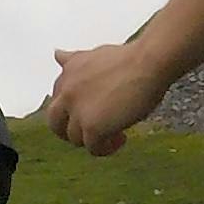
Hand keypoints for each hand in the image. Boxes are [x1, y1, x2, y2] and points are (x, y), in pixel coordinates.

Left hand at [43, 41, 171, 155]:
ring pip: (75, 138)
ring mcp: (78, 111)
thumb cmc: (129, 58)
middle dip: (69, 131)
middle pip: (55, 123)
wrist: (148, 62)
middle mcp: (66, 92)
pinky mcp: (92, 127)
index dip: (72, 110)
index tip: (90, 111)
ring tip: (116, 133)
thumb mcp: (94, 55)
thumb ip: (74, 61)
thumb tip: (56, 54)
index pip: (57, 100)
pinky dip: (106, 148)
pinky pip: (93, 148)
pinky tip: (121, 138)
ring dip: (93, 139)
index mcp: (66, 74)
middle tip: (91, 132)